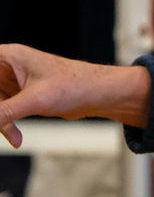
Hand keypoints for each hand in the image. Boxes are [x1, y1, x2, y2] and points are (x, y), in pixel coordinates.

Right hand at [0, 44, 149, 147]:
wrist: (100, 94)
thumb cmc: (74, 86)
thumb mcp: (34, 100)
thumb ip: (3, 112)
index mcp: (11, 56)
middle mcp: (10, 67)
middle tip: (2, 122)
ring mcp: (16, 82)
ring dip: (1, 122)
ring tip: (12, 136)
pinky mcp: (23, 96)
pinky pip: (4, 112)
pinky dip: (7, 126)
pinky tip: (17, 140)